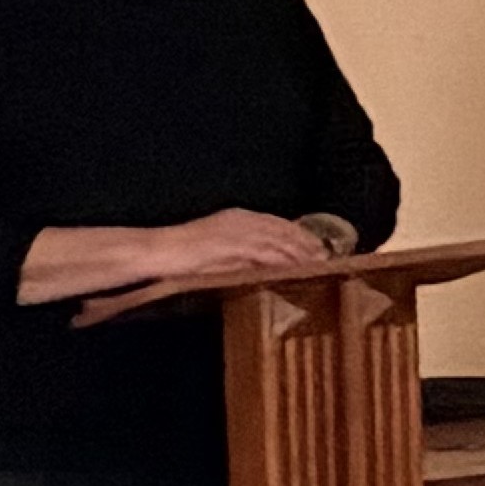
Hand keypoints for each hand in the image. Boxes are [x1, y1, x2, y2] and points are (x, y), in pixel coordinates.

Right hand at [157, 208, 341, 279]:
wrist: (157, 252)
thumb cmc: (182, 255)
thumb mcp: (219, 249)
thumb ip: (242, 254)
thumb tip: (267, 265)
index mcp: (238, 216)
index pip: (277, 223)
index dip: (299, 235)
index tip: (317, 247)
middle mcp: (242, 219)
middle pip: (284, 230)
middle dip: (307, 244)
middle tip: (327, 258)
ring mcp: (239, 231)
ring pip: (280, 241)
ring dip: (301, 253)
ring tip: (319, 265)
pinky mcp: (234, 245)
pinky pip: (267, 253)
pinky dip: (284, 261)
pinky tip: (298, 269)